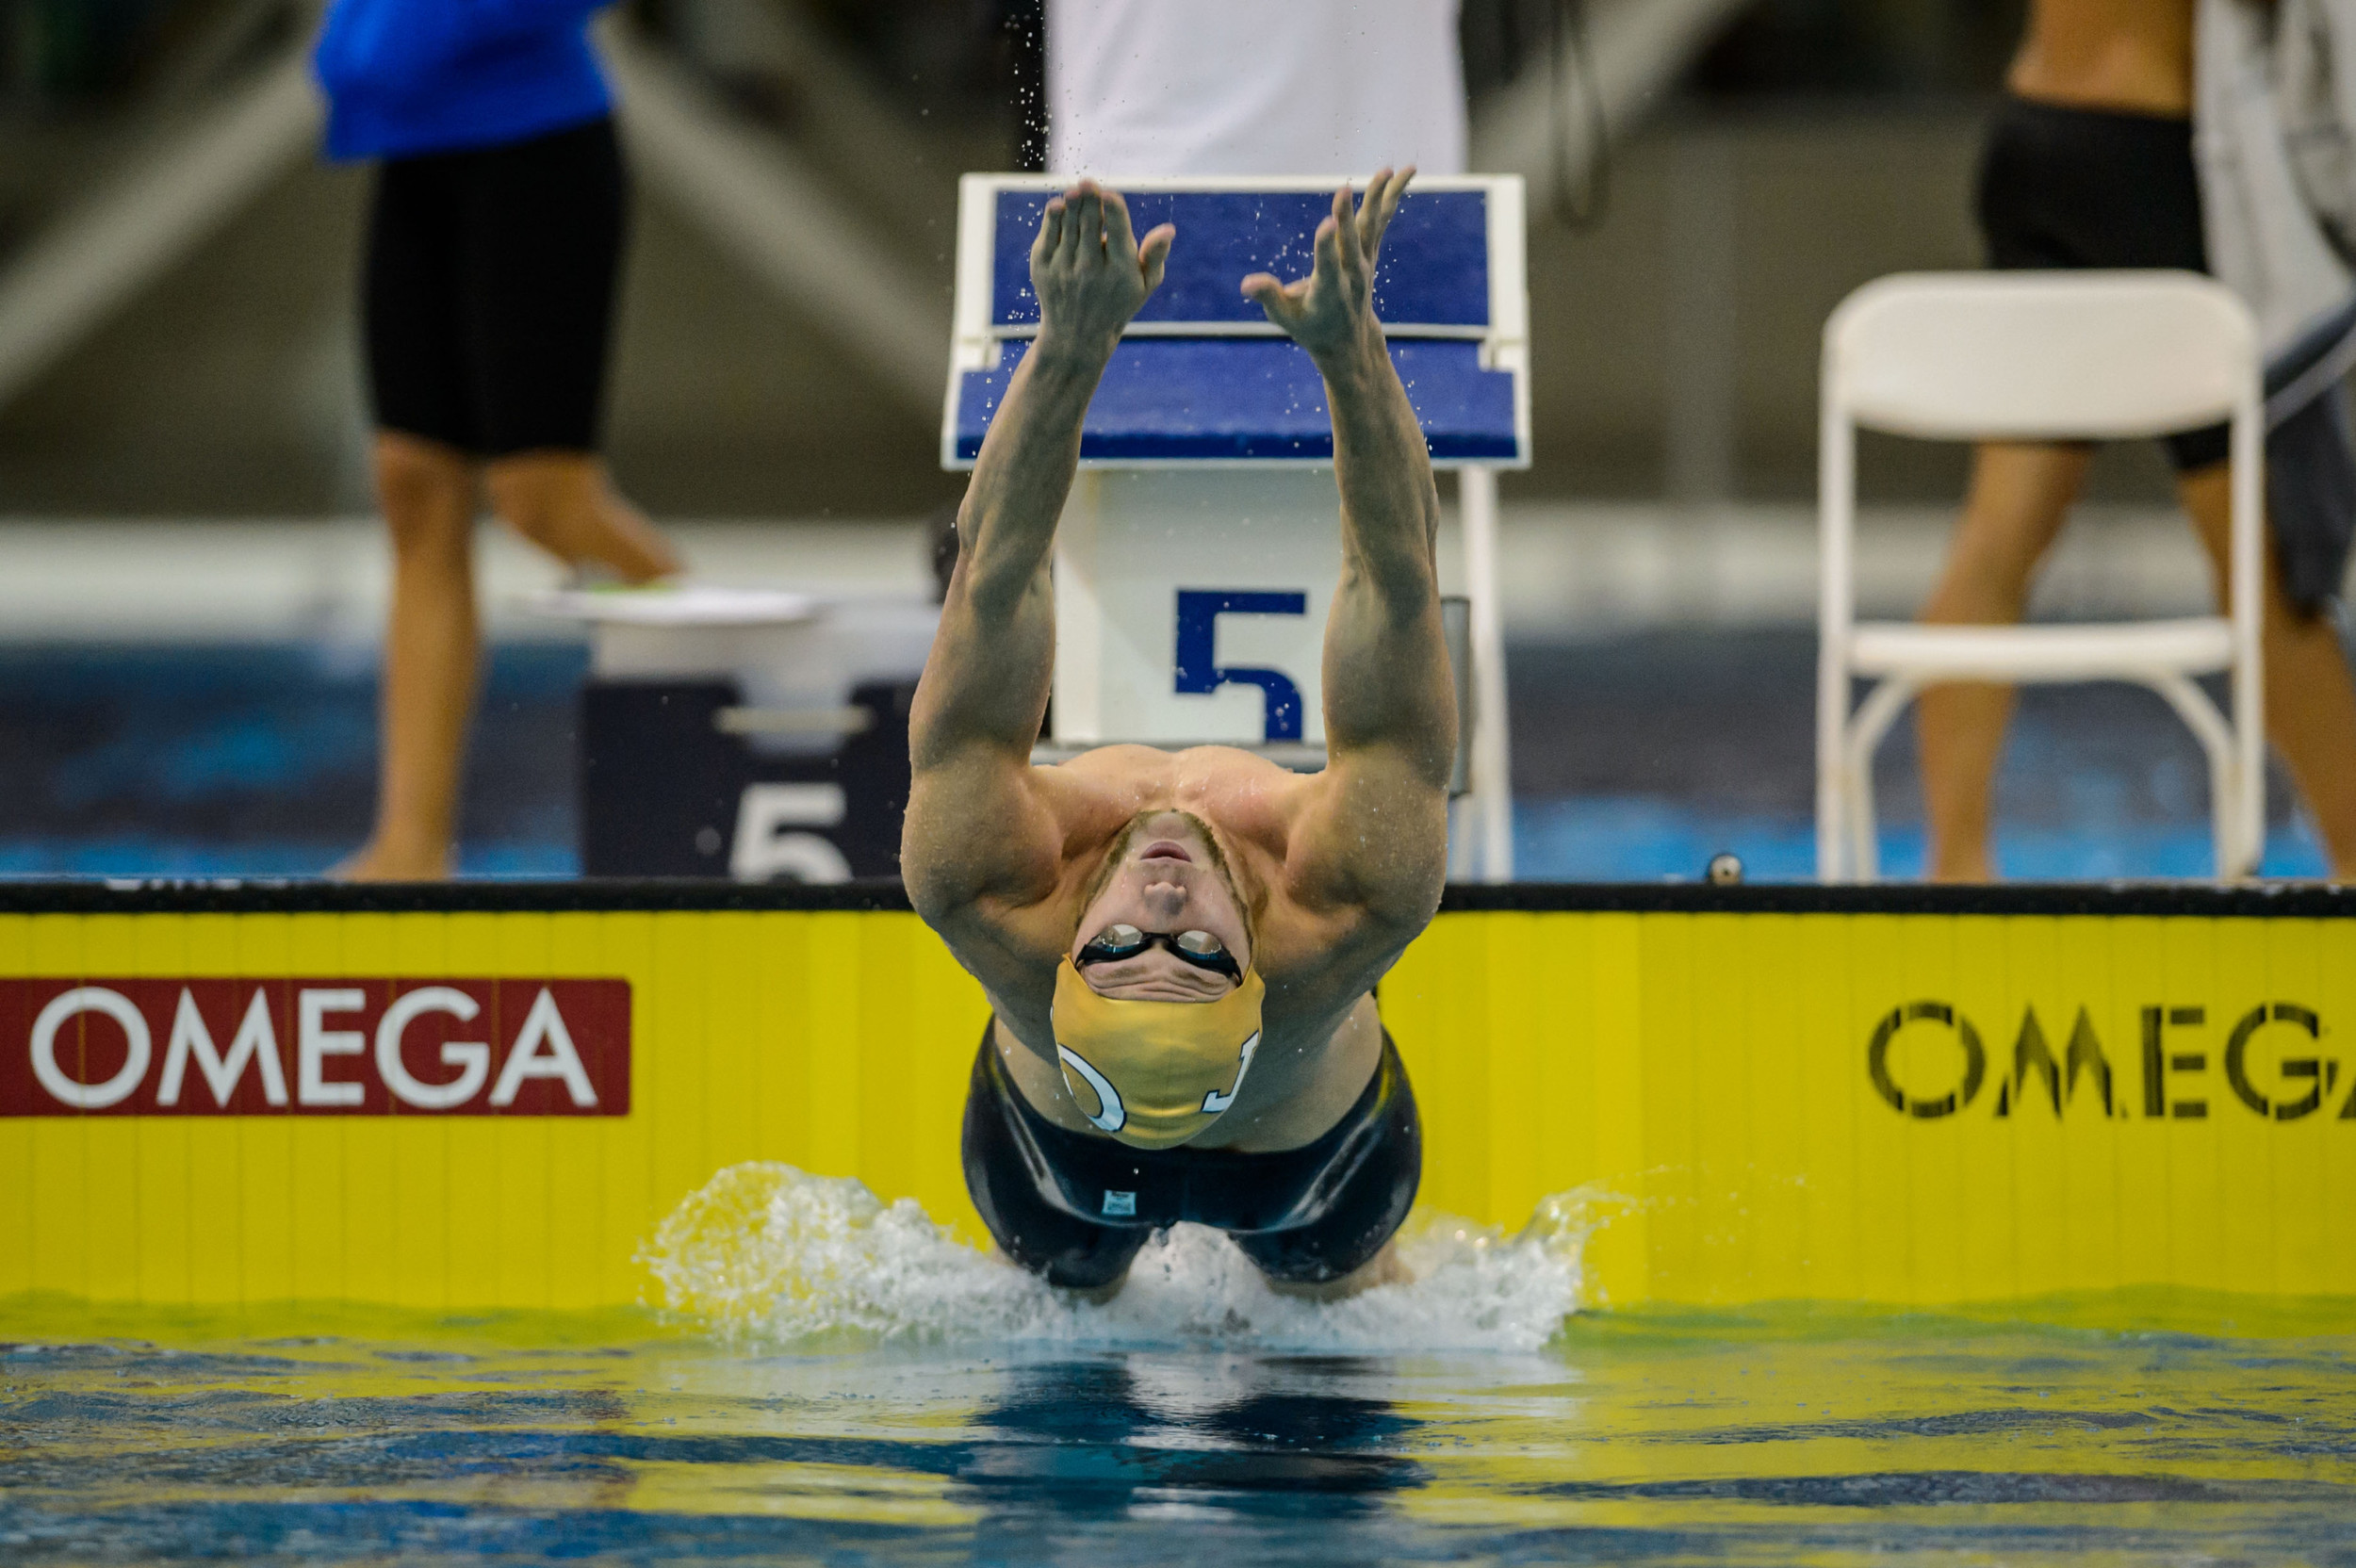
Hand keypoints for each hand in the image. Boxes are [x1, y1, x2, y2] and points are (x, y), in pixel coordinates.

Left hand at [1029, 180, 1175, 358]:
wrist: (1077, 335)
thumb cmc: (1118, 302)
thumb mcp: (1145, 285)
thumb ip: (1155, 256)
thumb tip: (1169, 230)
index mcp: (1120, 270)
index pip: (1116, 234)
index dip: (1113, 212)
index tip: (1110, 194)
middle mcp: (1091, 270)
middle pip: (1090, 225)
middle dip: (1089, 201)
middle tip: (1088, 183)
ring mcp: (1064, 269)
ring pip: (1069, 226)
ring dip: (1072, 204)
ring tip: (1078, 188)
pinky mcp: (1043, 268)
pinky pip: (1048, 235)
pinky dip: (1053, 218)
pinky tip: (1060, 205)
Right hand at [1242, 166, 1413, 360]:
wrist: (1347, 341)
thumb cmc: (1310, 327)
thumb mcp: (1285, 319)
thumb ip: (1269, 297)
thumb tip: (1246, 284)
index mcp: (1328, 291)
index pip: (1326, 266)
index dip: (1325, 246)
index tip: (1326, 225)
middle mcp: (1351, 275)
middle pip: (1350, 242)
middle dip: (1346, 216)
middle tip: (1343, 189)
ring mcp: (1364, 263)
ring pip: (1371, 226)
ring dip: (1377, 197)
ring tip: (1388, 170)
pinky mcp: (1369, 253)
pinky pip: (1380, 222)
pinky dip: (1387, 198)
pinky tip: (1398, 174)